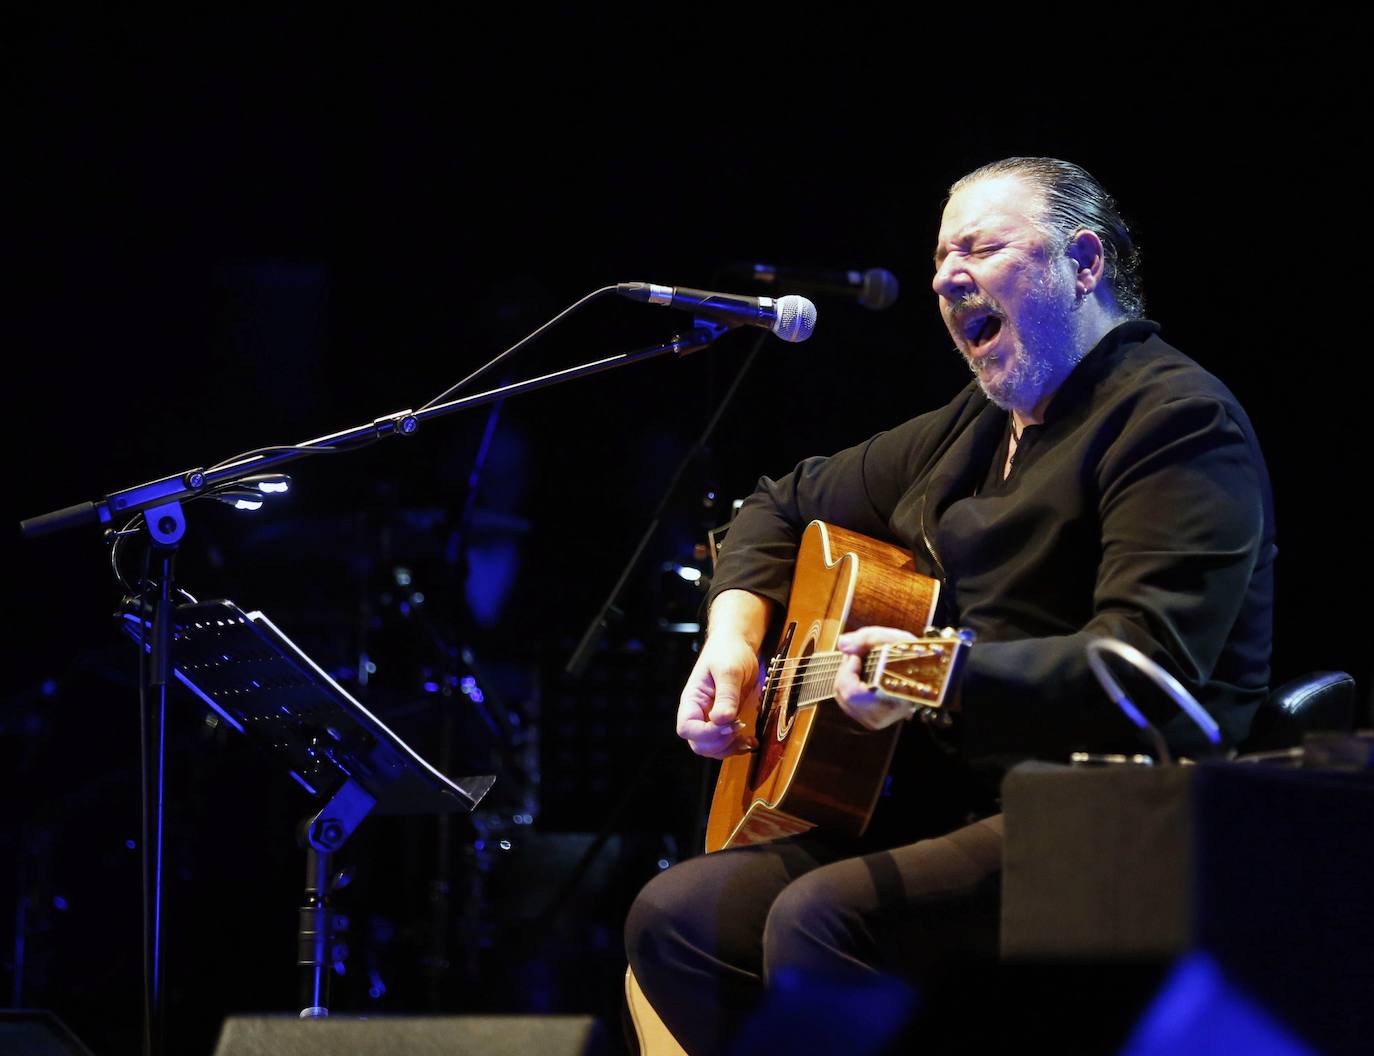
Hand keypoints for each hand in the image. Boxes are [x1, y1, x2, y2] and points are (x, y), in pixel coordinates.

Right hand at [676, 632, 760, 758]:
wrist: (738, 645)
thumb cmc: (728, 651)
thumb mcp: (728, 670)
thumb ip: (726, 695)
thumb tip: (722, 720)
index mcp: (691, 699)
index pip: (687, 728)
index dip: (706, 733)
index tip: (728, 723)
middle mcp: (699, 713)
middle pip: (698, 743)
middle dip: (719, 743)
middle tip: (739, 728)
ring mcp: (712, 719)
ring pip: (713, 748)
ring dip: (730, 749)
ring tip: (747, 740)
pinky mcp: (726, 722)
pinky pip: (726, 743)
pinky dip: (738, 747)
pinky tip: (751, 741)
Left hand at [833, 626, 921, 730]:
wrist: (927, 676)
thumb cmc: (912, 657)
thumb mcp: (894, 639)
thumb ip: (867, 638)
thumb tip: (843, 644)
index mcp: (894, 699)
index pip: (853, 693)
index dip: (849, 672)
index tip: (857, 656)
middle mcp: (884, 715)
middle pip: (844, 696)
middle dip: (845, 672)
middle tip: (856, 657)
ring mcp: (876, 720)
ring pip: (842, 699)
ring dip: (845, 679)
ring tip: (859, 665)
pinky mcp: (870, 720)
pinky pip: (846, 703)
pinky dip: (848, 687)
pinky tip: (860, 676)